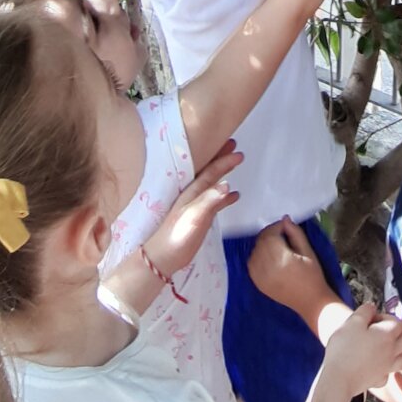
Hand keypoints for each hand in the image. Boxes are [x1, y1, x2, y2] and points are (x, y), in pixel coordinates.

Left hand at [144, 141, 240, 277]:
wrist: (163, 257)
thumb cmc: (176, 236)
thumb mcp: (194, 217)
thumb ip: (209, 201)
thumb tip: (227, 185)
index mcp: (192, 191)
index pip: (211, 171)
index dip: (224, 160)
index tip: (237, 151)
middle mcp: (194, 194)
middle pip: (210, 170)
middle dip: (221, 157)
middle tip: (233, 144)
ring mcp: (197, 205)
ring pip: (214, 183)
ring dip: (224, 173)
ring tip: (236, 162)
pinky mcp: (200, 217)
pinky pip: (216, 201)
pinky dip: (226, 195)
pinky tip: (234, 195)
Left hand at [250, 217, 331, 315]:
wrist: (311, 302)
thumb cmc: (312, 275)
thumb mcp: (308, 251)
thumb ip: (295, 233)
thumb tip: (285, 219)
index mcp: (280, 258)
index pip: (270, 234)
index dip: (277, 227)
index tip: (286, 227)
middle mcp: (266, 267)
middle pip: (261, 242)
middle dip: (269, 234)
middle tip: (282, 234)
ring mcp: (260, 277)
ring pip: (254, 252)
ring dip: (263, 245)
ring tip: (276, 246)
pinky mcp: (258, 284)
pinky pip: (251, 264)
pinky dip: (257, 256)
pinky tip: (268, 257)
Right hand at [323, 302, 401, 395]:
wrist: (338, 380)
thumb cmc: (345, 349)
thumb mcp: (352, 322)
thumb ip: (365, 311)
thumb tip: (372, 307)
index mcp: (387, 335)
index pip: (397, 321)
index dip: (386, 316)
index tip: (373, 316)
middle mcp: (391, 352)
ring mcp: (386, 368)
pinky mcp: (378, 380)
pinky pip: (390, 373)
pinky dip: (391, 368)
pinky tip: (386, 366)